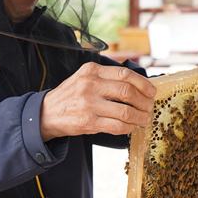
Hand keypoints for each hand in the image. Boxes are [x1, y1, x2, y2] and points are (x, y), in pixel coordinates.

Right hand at [40, 63, 156, 140]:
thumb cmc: (71, 96)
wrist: (46, 113)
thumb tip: (138, 86)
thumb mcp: (85, 78)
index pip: (124, 74)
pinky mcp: (88, 122)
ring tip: (144, 119)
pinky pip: (116, 126)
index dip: (143, 83)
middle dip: (144, 101)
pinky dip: (128, 127)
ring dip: (139, 117)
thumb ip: (106, 78)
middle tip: (149, 107)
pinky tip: (130, 127)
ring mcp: (88, 104)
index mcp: (91, 70)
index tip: (151, 91)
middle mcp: (89, 84)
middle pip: (127, 91)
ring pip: (125, 111)